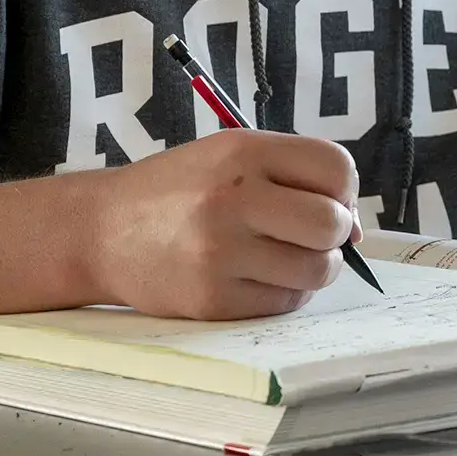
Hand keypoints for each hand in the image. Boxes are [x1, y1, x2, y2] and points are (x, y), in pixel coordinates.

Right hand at [70, 130, 361, 319]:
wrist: (100, 231)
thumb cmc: (177, 192)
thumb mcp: (228, 157)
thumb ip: (292, 177)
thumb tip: (356, 229)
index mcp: (242, 152)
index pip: (335, 169)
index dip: (344, 190)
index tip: (330, 201)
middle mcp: (232, 198)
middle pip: (331, 224)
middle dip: (336, 233)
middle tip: (313, 235)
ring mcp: (221, 253)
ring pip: (316, 270)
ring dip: (315, 268)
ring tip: (286, 257)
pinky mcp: (213, 299)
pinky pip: (284, 303)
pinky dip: (285, 293)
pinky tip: (258, 277)